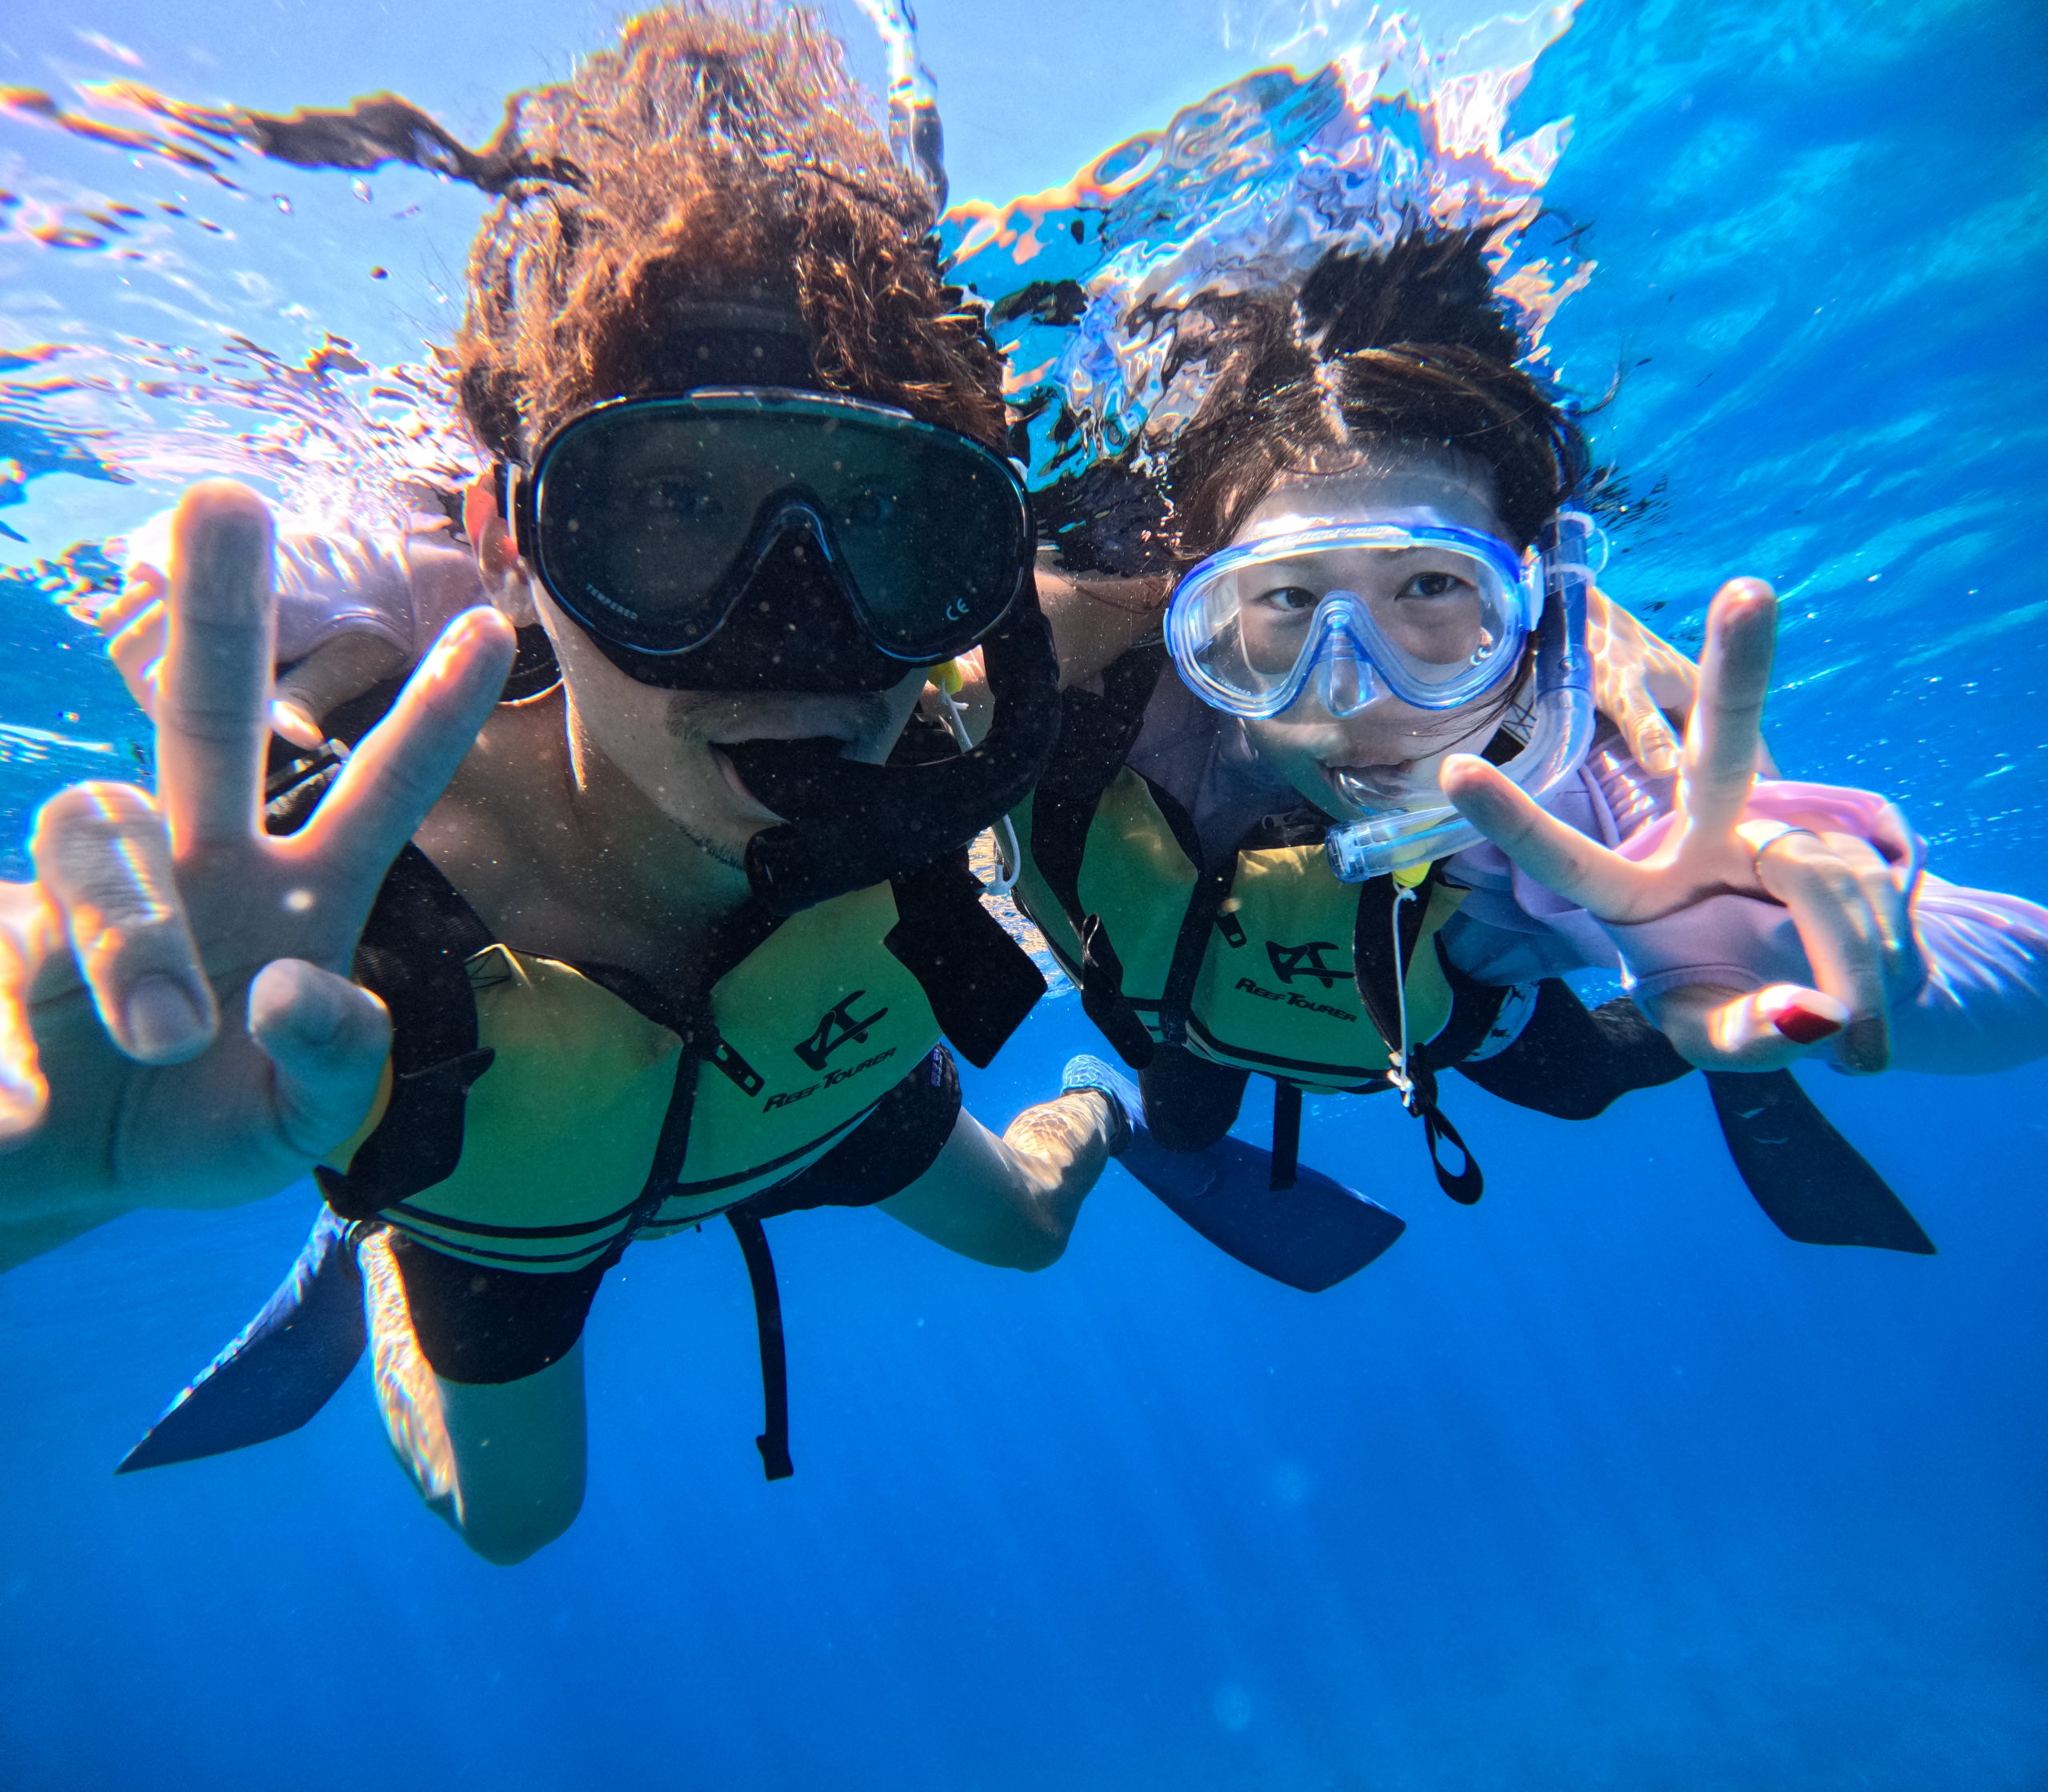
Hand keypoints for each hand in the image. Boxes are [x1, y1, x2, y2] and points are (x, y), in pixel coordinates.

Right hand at [0, 481, 512, 1238]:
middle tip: (232, 499)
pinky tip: (20, 1108)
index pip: (376, 792)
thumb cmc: (210, 1121)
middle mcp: (193, 859)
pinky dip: (5, 1051)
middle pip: (203, 718)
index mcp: (292, 891)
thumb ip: (335, 1065)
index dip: (431, 715)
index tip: (489, 624)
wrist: (73, 1165)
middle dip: (220, 612)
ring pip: (99, 838)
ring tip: (163, 1040)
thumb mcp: (297, 1123)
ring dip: (131, 935)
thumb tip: (292, 984)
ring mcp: (80, 889)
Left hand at [1444, 580, 1911, 1073]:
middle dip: (1742, 667)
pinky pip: (1866, 904)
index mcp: (1638, 892)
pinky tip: (1867, 1020)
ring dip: (1847, 966)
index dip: (1513, 820)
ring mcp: (1782, 829)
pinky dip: (1873, 981)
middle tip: (1749, 593)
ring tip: (1850, 1040)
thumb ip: (1750, 1035)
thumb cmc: (1744, 1010)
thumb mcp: (1726, 1040)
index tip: (1457, 768)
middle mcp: (1705, 836)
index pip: (1568, 860)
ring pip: (1822, 880)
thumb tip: (1812, 1016)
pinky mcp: (1848, 840)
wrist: (1841, 996)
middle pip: (1726, 746)